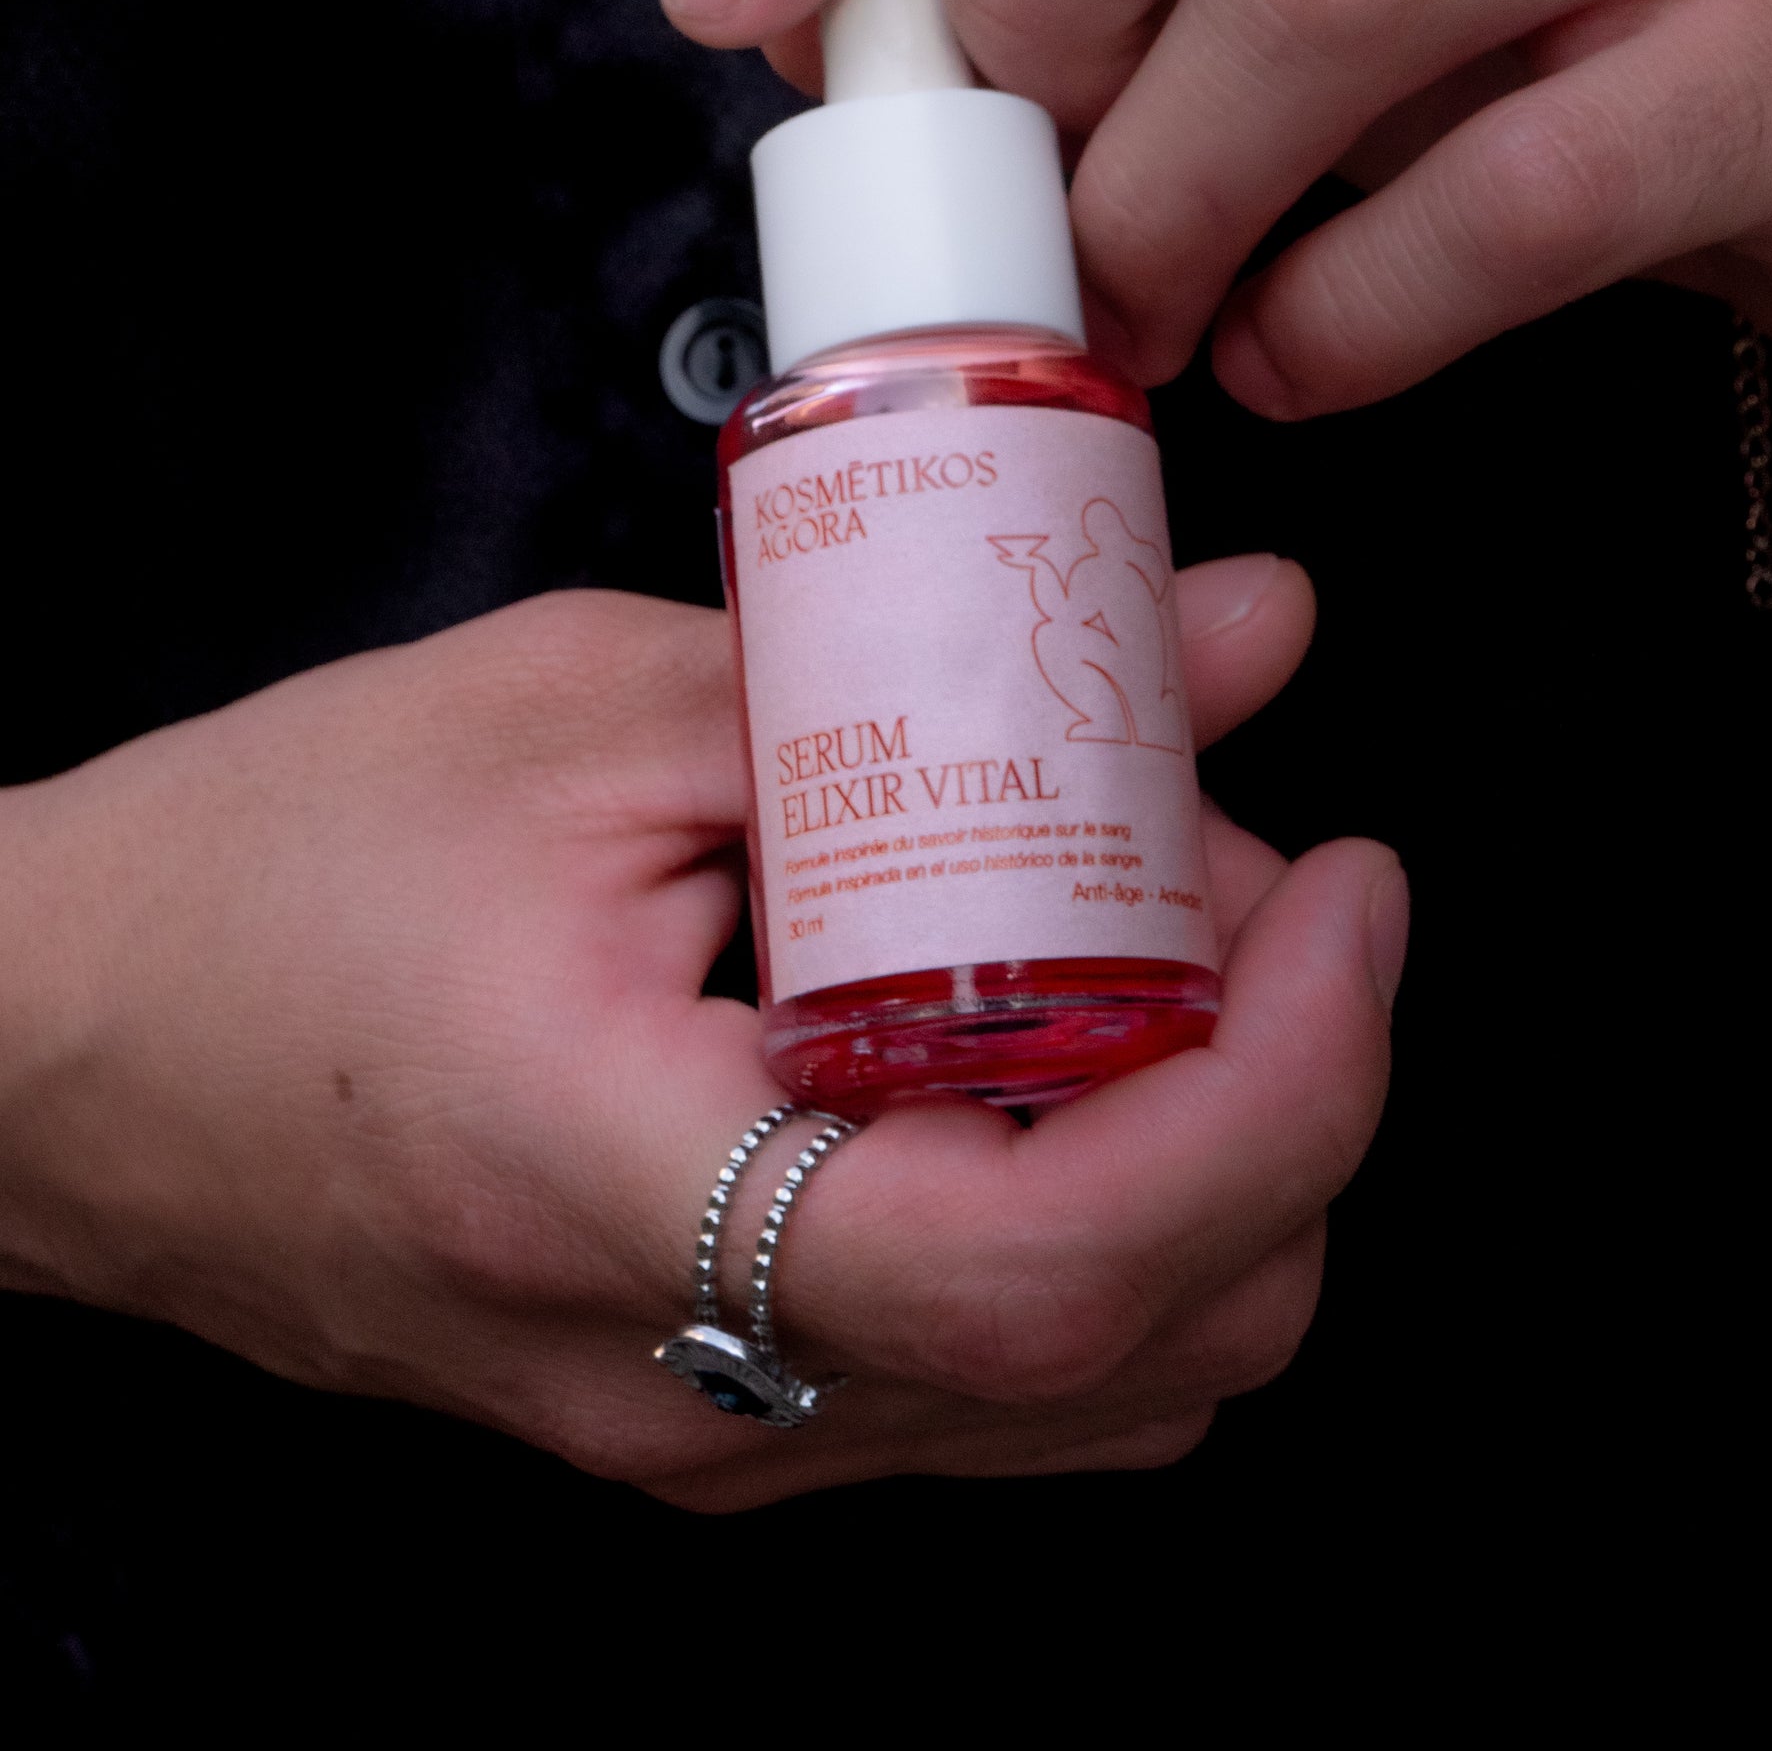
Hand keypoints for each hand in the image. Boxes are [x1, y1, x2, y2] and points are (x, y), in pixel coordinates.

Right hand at [0, 563, 1402, 1510]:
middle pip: (1146, 1356)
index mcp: (626, 1188)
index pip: (1046, 1266)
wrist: (64, 1053)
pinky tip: (1045, 1045)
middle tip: (1263, 883)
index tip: (1345, 893)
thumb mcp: (590, 702)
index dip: (1277, 1088)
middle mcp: (690, 1388)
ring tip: (1165, 948)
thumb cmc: (271, 867)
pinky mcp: (711, 1420)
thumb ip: (934, 672)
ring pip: (1108, 1397)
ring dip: (1218, 1168)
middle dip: (1293, 1109)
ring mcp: (706, 1444)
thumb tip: (1239, 626)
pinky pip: (999, 1379)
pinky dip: (1108, 1216)